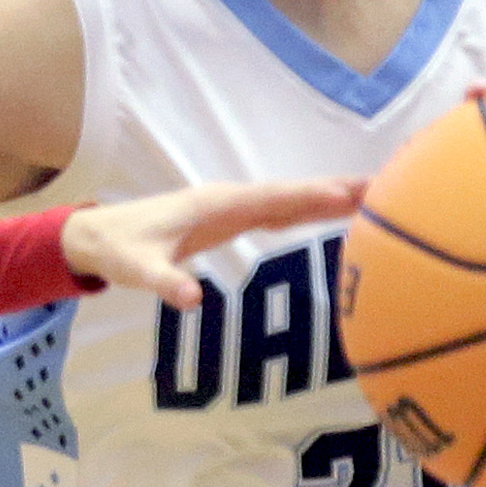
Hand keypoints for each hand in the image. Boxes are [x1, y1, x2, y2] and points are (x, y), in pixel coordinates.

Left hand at [59, 176, 367, 309]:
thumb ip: (162, 283)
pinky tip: (337, 213)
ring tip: (378, 196)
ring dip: (330, 197)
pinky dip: (309, 209)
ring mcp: (232, 208)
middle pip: (292, 193)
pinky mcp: (231, 219)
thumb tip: (192, 300)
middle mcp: (229, 200)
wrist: (97, 236)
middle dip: (337, 189)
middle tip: (388, 186)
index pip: (272, 199)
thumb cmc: (118, 250)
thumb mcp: (135, 270)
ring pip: (290, 200)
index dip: (311, 197)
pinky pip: (279, 211)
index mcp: (214, 206)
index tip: (353, 195)